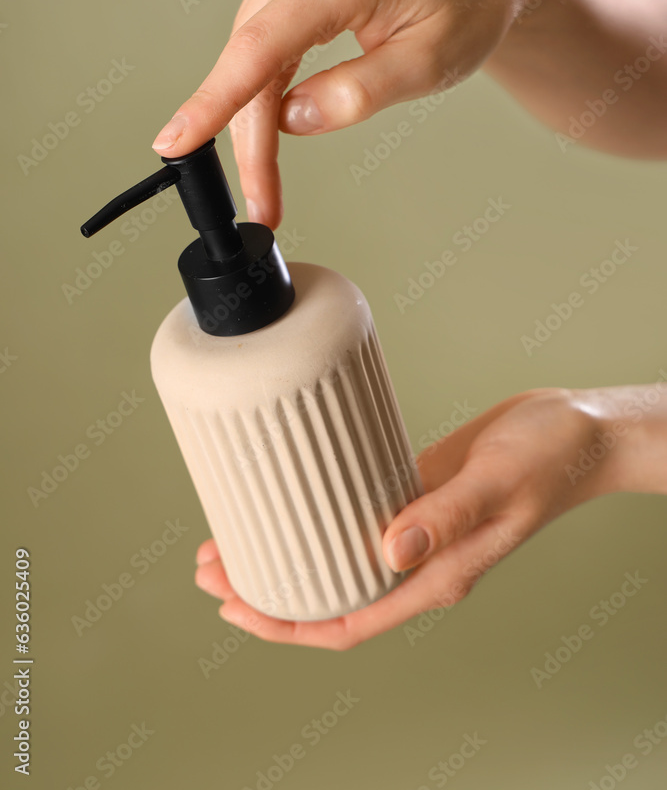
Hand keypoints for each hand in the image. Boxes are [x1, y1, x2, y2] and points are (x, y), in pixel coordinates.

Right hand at [153, 0, 536, 226]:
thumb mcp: (428, 65)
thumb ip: (359, 94)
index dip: (214, 100)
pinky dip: (261, 92)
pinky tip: (269, 131)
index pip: (261, 45)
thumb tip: (292, 120)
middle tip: (261, 203)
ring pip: (250, 58)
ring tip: (266, 184)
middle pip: (251, 62)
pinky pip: (262, 44)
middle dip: (249, 140)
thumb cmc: (464, 9)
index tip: (177, 142)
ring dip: (252, 124)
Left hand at [194, 385, 655, 648]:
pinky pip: (353, 511)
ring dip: (284, 547)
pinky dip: (315, 509)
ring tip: (230, 533)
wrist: (573, 431)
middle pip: (327, 590)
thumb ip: (446, 518)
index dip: (286, 623)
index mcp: (436, 576)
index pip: (347, 620)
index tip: (235, 607)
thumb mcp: (497, 486)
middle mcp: (418, 560)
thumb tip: (389, 550)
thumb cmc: (548, 461)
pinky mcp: (412, 492)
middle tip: (209, 564)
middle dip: (265, 586)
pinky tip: (287, 492)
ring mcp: (414, 527)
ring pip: (334, 551)